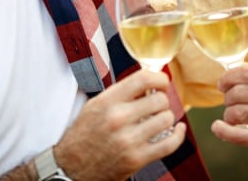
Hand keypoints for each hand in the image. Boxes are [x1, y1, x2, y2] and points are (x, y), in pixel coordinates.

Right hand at [53, 69, 186, 180]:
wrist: (70, 168)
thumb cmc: (84, 135)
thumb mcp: (96, 105)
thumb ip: (121, 92)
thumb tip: (150, 80)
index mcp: (108, 101)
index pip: (143, 79)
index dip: (160, 79)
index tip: (162, 83)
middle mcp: (118, 118)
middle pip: (160, 100)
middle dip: (163, 100)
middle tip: (158, 105)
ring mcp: (128, 140)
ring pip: (166, 119)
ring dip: (167, 118)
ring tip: (159, 120)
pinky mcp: (136, 159)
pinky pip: (169, 144)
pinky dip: (178, 135)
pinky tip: (177, 130)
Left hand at [211, 64, 247, 170]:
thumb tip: (240, 71)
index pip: (246, 72)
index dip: (228, 77)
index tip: (223, 83)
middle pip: (238, 91)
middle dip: (228, 97)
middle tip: (228, 102)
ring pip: (237, 112)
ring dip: (228, 115)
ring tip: (231, 118)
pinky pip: (239, 134)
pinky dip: (223, 131)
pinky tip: (218, 129)